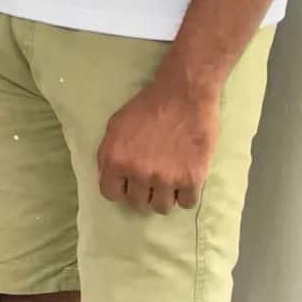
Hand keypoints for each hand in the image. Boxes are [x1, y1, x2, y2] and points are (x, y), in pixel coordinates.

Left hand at [95, 69, 219, 212]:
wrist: (183, 94)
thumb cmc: (148, 106)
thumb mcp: (115, 126)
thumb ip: (110, 153)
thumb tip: (111, 177)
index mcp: (114, 159)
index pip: (110, 194)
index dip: (120, 188)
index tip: (129, 182)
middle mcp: (137, 173)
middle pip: (137, 203)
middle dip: (144, 192)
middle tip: (153, 177)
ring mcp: (165, 178)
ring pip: (161, 208)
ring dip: (165, 196)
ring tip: (170, 180)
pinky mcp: (191, 179)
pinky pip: (187, 204)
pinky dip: (186, 194)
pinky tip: (186, 179)